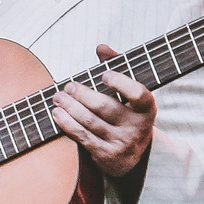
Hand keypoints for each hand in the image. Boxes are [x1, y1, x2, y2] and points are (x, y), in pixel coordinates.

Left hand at [53, 44, 154, 178]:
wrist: (131, 155)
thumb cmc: (126, 114)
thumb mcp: (128, 94)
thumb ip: (117, 67)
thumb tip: (101, 47)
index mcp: (147, 108)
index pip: (139, 94)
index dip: (121, 83)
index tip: (104, 74)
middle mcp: (137, 127)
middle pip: (105, 107)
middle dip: (82, 95)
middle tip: (69, 86)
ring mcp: (121, 142)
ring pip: (90, 122)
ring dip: (70, 107)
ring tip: (58, 97)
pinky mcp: (106, 155)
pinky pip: (82, 136)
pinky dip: (67, 124)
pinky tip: (57, 114)